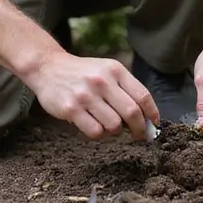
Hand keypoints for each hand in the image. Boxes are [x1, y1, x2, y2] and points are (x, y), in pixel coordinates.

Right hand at [30, 52, 158, 142]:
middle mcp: (102, 81)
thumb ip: (125, 88)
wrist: (48, 67)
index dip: (152, 113)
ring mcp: (86, 95)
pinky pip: (95, 132)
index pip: (142, 95)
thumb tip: (146, 117)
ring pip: (114, 125)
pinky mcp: (71, 109)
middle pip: (131, 112)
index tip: (154, 124)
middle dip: (139, 129)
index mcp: (115, 70)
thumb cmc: (83, 73)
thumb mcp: (106, 70)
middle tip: (139, 136)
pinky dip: (99, 134)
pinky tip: (94, 126)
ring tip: (109, 125)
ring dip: (116, 131)